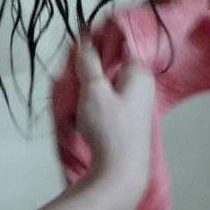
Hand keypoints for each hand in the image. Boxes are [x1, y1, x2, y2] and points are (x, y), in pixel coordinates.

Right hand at [72, 35, 152, 198]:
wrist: (119, 173)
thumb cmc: (109, 128)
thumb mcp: (94, 90)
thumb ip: (88, 62)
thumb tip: (85, 37)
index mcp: (139, 73)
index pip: (118, 44)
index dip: (96, 43)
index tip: (75, 47)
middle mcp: (142, 86)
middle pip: (110, 66)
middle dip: (88, 68)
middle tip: (68, 75)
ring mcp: (136, 104)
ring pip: (106, 84)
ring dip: (87, 86)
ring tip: (71, 94)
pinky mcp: (128, 120)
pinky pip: (107, 101)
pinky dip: (92, 102)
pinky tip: (80, 112)